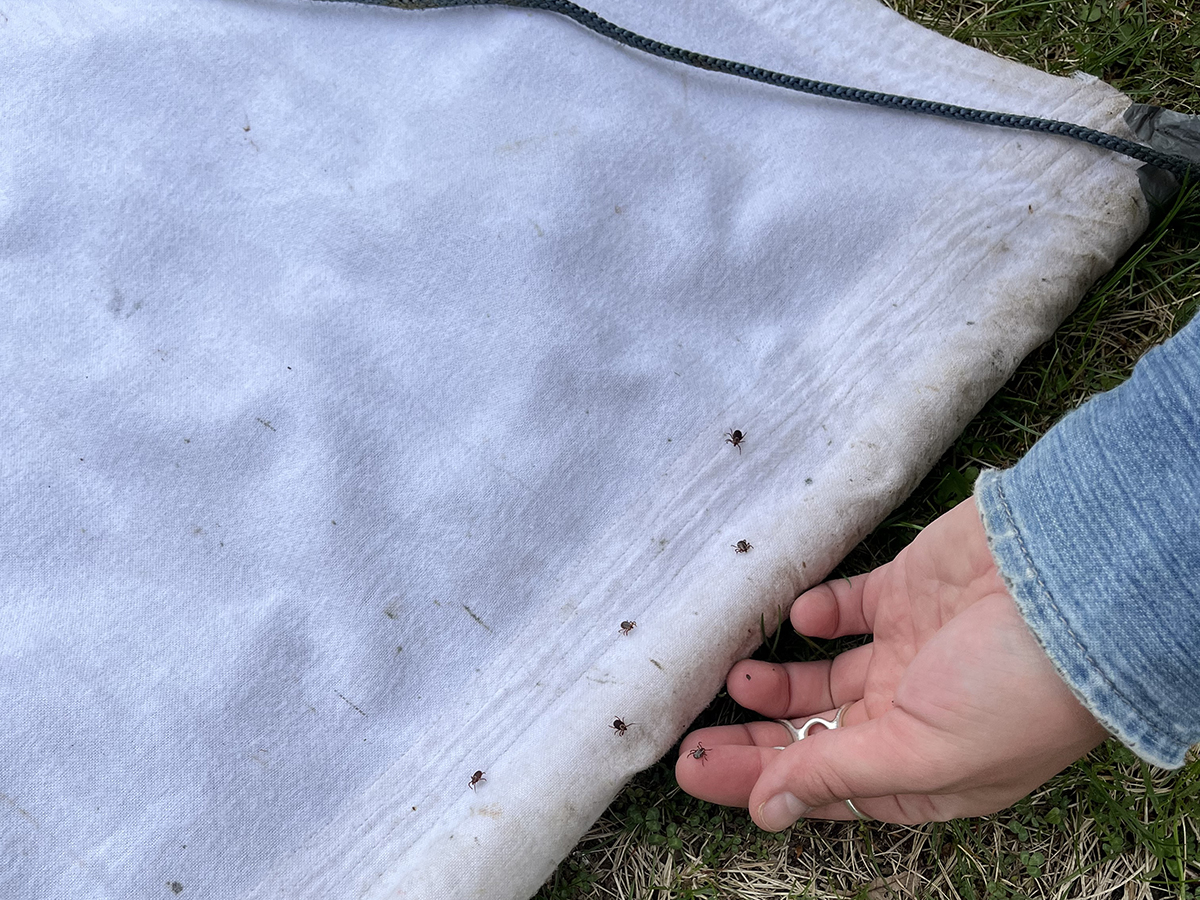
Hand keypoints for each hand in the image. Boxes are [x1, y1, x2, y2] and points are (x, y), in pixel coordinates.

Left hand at [675, 497, 1106, 827]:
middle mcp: (911, 716)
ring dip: (777, 679)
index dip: (758, 782)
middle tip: (689, 735)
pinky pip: (847, 606)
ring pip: (823, 676)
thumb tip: (766, 811)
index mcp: (922, 771)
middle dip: (752, 738)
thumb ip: (838, 775)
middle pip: (812, 734)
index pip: (823, 787)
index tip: (695, 771)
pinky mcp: (904, 595)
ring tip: (737, 675)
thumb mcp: (922, 752)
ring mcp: (909, 653)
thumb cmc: (1015, 687)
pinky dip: (817, 609)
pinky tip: (799, 613)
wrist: (1072, 585)